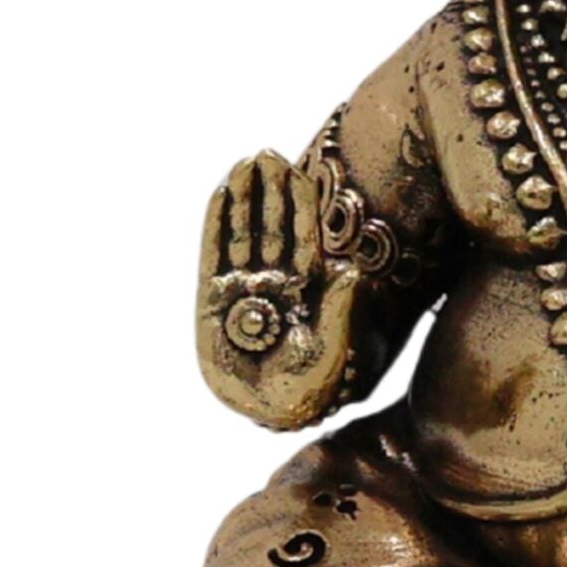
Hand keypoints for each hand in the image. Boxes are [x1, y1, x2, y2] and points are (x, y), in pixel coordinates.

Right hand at [196, 150, 360, 430]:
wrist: (265, 414)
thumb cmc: (305, 388)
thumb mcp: (329, 346)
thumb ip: (338, 307)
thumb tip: (352, 271)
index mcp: (305, 289)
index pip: (302, 237)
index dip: (299, 205)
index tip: (300, 170)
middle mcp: (274, 283)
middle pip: (271, 226)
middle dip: (271, 191)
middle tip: (270, 152)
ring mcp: (242, 288)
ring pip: (244, 233)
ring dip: (245, 198)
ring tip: (245, 163)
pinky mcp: (213, 300)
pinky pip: (215, 254)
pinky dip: (218, 224)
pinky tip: (221, 194)